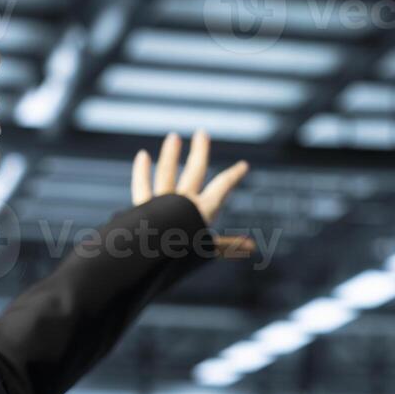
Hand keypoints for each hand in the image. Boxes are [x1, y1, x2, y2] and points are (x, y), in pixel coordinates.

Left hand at [131, 130, 252, 258]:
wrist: (152, 260)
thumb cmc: (182, 257)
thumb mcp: (208, 251)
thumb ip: (230, 247)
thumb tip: (253, 248)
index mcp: (202, 210)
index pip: (222, 187)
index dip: (233, 175)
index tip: (243, 165)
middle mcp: (183, 201)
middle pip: (195, 170)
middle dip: (200, 152)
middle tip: (202, 134)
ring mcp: (162, 201)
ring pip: (167, 172)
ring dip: (171, 154)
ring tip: (173, 137)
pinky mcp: (143, 206)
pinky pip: (141, 185)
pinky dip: (141, 171)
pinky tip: (143, 155)